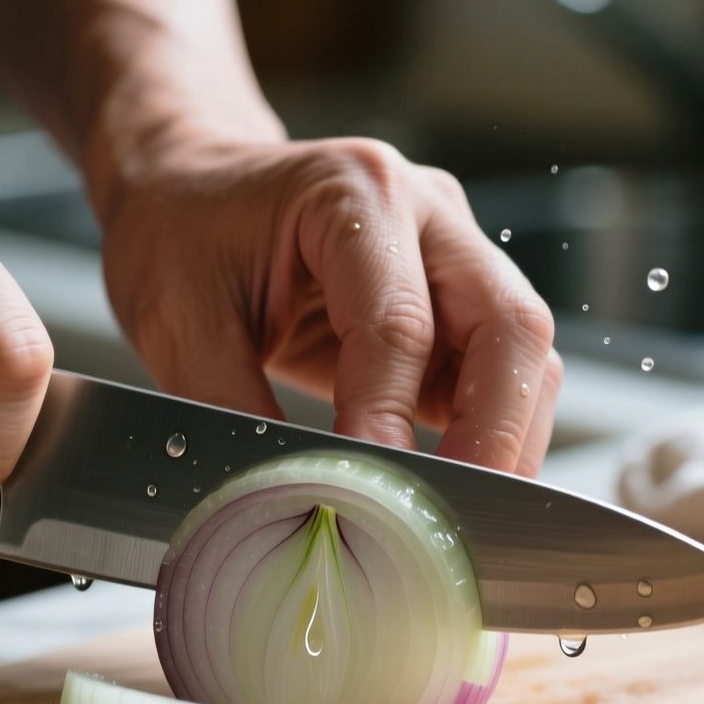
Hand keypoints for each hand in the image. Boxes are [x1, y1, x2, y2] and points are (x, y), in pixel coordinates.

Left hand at [97, 137, 561, 475]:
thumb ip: (230, 409)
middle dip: (494, 434)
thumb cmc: (181, 235)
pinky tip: (454, 486)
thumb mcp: (178, 323)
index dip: (390, 418)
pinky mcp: (456, 304)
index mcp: (354, 192)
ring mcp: (453, 254)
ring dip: (505, 440)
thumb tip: (276, 502)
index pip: (399, 323)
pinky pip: (499, 374)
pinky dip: (488, 435)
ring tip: (462, 514)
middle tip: (460, 515)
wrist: (187, 188)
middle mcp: (426, 212)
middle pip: (510, 326)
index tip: (374, 494)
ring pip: (525, 354)